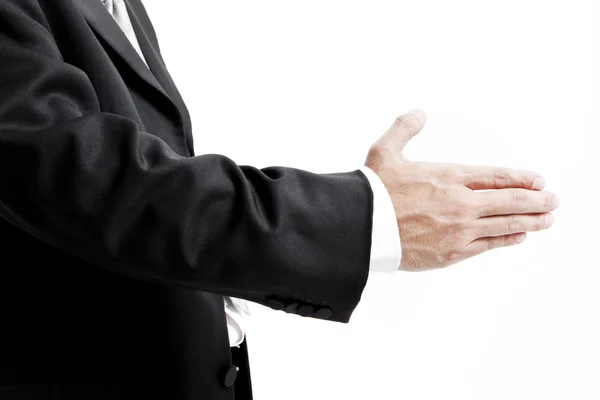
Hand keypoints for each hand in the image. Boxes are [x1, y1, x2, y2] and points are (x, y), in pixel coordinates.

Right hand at [365, 109, 558, 271]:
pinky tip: (518, 236)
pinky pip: (488, 246)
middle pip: (511, 201)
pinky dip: (507, 239)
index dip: (523, 179)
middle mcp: (461, 203)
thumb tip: (419, 113)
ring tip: (547, 220)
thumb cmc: (373, 192)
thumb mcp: (385, 151)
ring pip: (505, 225)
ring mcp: (460, 230)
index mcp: (449, 176)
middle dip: (537, 201)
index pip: (498, 177)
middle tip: (553, 201)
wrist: (361, 227)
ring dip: (531, 221)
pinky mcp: (452, 253)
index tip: (539, 181)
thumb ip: (404, 128)